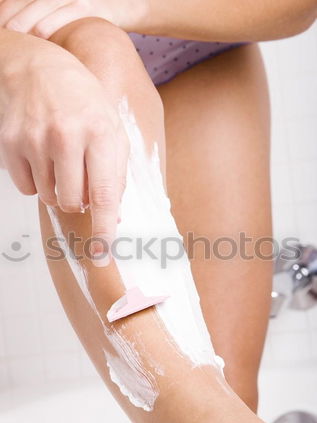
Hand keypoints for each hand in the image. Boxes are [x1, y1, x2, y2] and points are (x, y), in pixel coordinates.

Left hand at [0, 0, 145, 38]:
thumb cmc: (88, 16)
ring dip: (27, 17)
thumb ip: (43, 18)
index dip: (6, 9)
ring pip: (45, 3)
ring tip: (13, 32)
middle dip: (11, 14)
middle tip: (1, 32)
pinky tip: (40, 33)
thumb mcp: (63, 14)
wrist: (126, 8)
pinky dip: (54, 21)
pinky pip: (70, 12)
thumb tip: (20, 36)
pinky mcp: (92, 5)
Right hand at [0, 34, 128, 263]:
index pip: (104, 195)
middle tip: (80, 178)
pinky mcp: (10, 145)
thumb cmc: (83, 102)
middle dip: (79, 202)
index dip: (103, 230)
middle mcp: (67, 137)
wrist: (37, 68)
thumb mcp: (112, 129)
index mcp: (101, 133)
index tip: (102, 254)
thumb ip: (115, 174)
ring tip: (61, 159)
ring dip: (57, 189)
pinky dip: (36, 182)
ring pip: (48, 198)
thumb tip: (113, 218)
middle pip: (73, 203)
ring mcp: (34, 140)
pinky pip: (26, 189)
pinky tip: (41, 157)